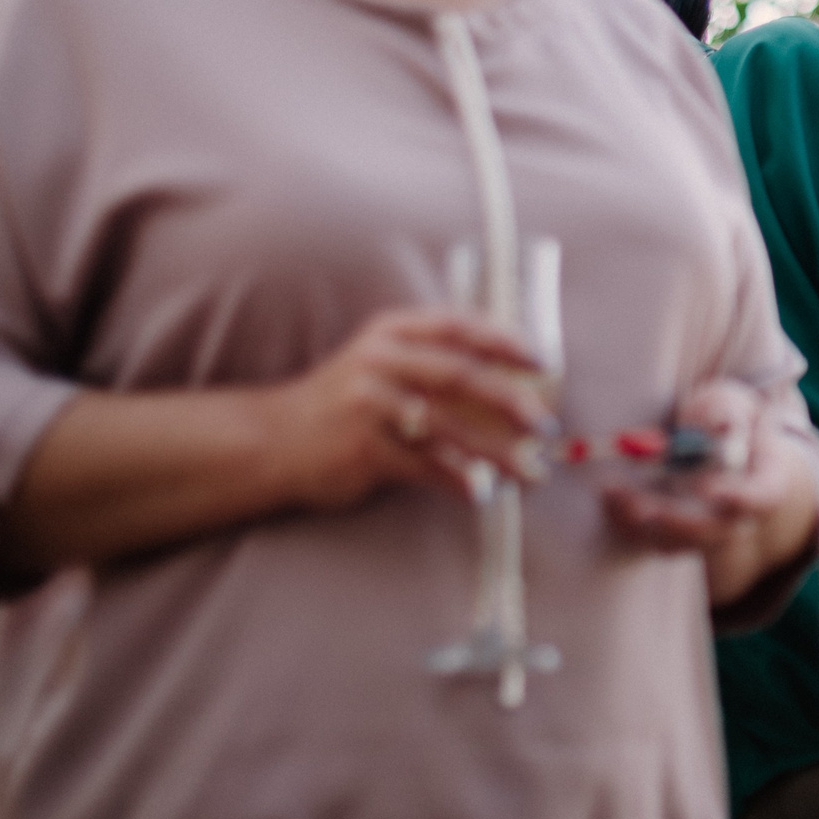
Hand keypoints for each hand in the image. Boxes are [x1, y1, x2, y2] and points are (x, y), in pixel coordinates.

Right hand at [267, 308, 546, 510]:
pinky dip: (457, 480)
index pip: (458, 326)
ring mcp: (367, 403)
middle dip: (510, 401)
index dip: (505, 342)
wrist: (271, 440)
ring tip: (530, 472)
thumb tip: (513, 385)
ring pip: (447, 427)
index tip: (543, 363)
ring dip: (495, 452)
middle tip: (546, 424)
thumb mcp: (381, 362)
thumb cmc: (343, 403)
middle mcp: (379, 360)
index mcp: (391, 332)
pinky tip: (481, 493)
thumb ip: (432, 362)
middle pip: (459, 375)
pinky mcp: (360, 447)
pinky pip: (422, 464)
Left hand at [601, 381, 818, 607]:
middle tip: (643, 508)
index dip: (740, 499)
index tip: (708, 490)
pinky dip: (628, 525)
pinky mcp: (673, 536)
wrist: (705, 441)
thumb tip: (722, 427)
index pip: (763, 498)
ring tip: (613, 494)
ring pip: (680, 543)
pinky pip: (652, 541)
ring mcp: (706, 532)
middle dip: (677, 522)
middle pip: (716, 532)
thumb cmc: (724, 417)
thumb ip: (728, 413)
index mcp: (766, 481)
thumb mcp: (731, 403)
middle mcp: (740, 516)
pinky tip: (610, 499)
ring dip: (644, 525)